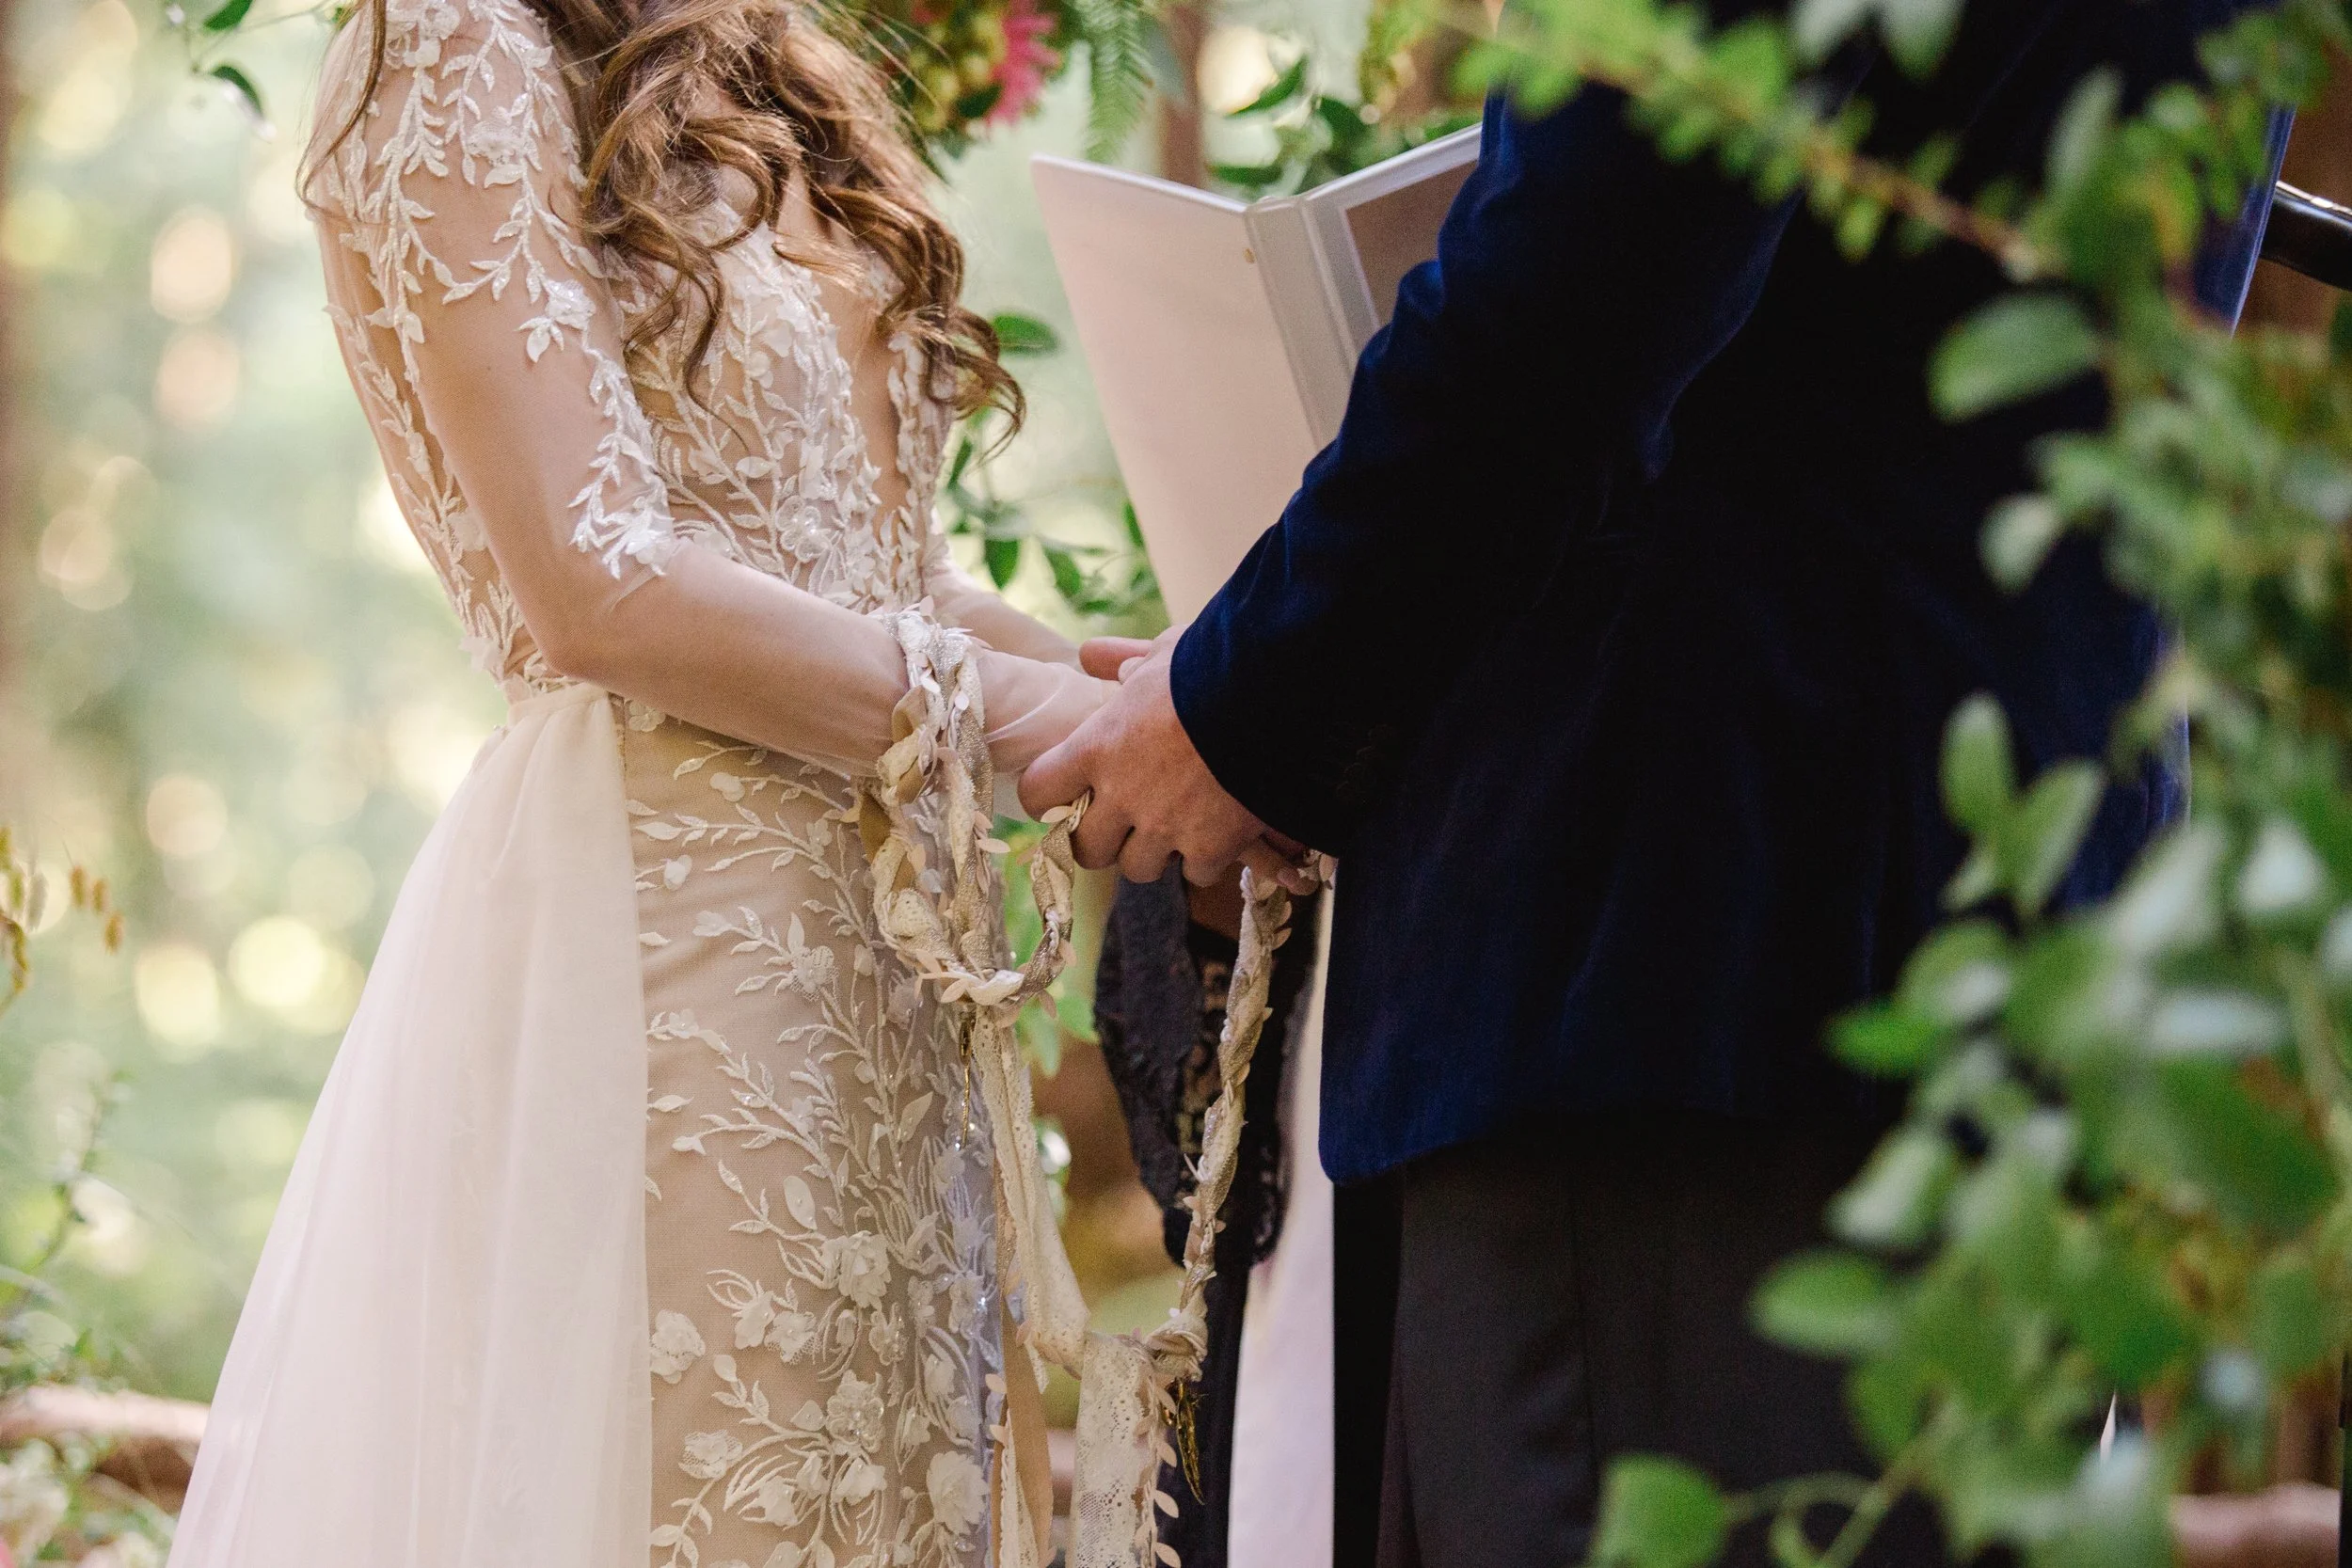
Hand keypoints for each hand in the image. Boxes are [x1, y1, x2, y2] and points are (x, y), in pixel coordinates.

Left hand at [1021, 631, 1307, 888]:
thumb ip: (1123, 660)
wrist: (1276, 696)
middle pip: (1087, 849)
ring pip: (1138, 868)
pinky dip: (1205, 860)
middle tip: (1124, 824)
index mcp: (1097, 746)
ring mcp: (1165, 826)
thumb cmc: (1214, 665)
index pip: (1039, 792)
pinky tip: (1218, 836)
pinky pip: (1194, 874)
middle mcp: (1122, 795)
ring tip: (1175, 828)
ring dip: (1153, 852)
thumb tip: (1089, 655)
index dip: (1049, 798)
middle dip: (1104, 840)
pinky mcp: (1210, 847)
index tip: (1066, 797)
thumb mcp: (1164, 654)